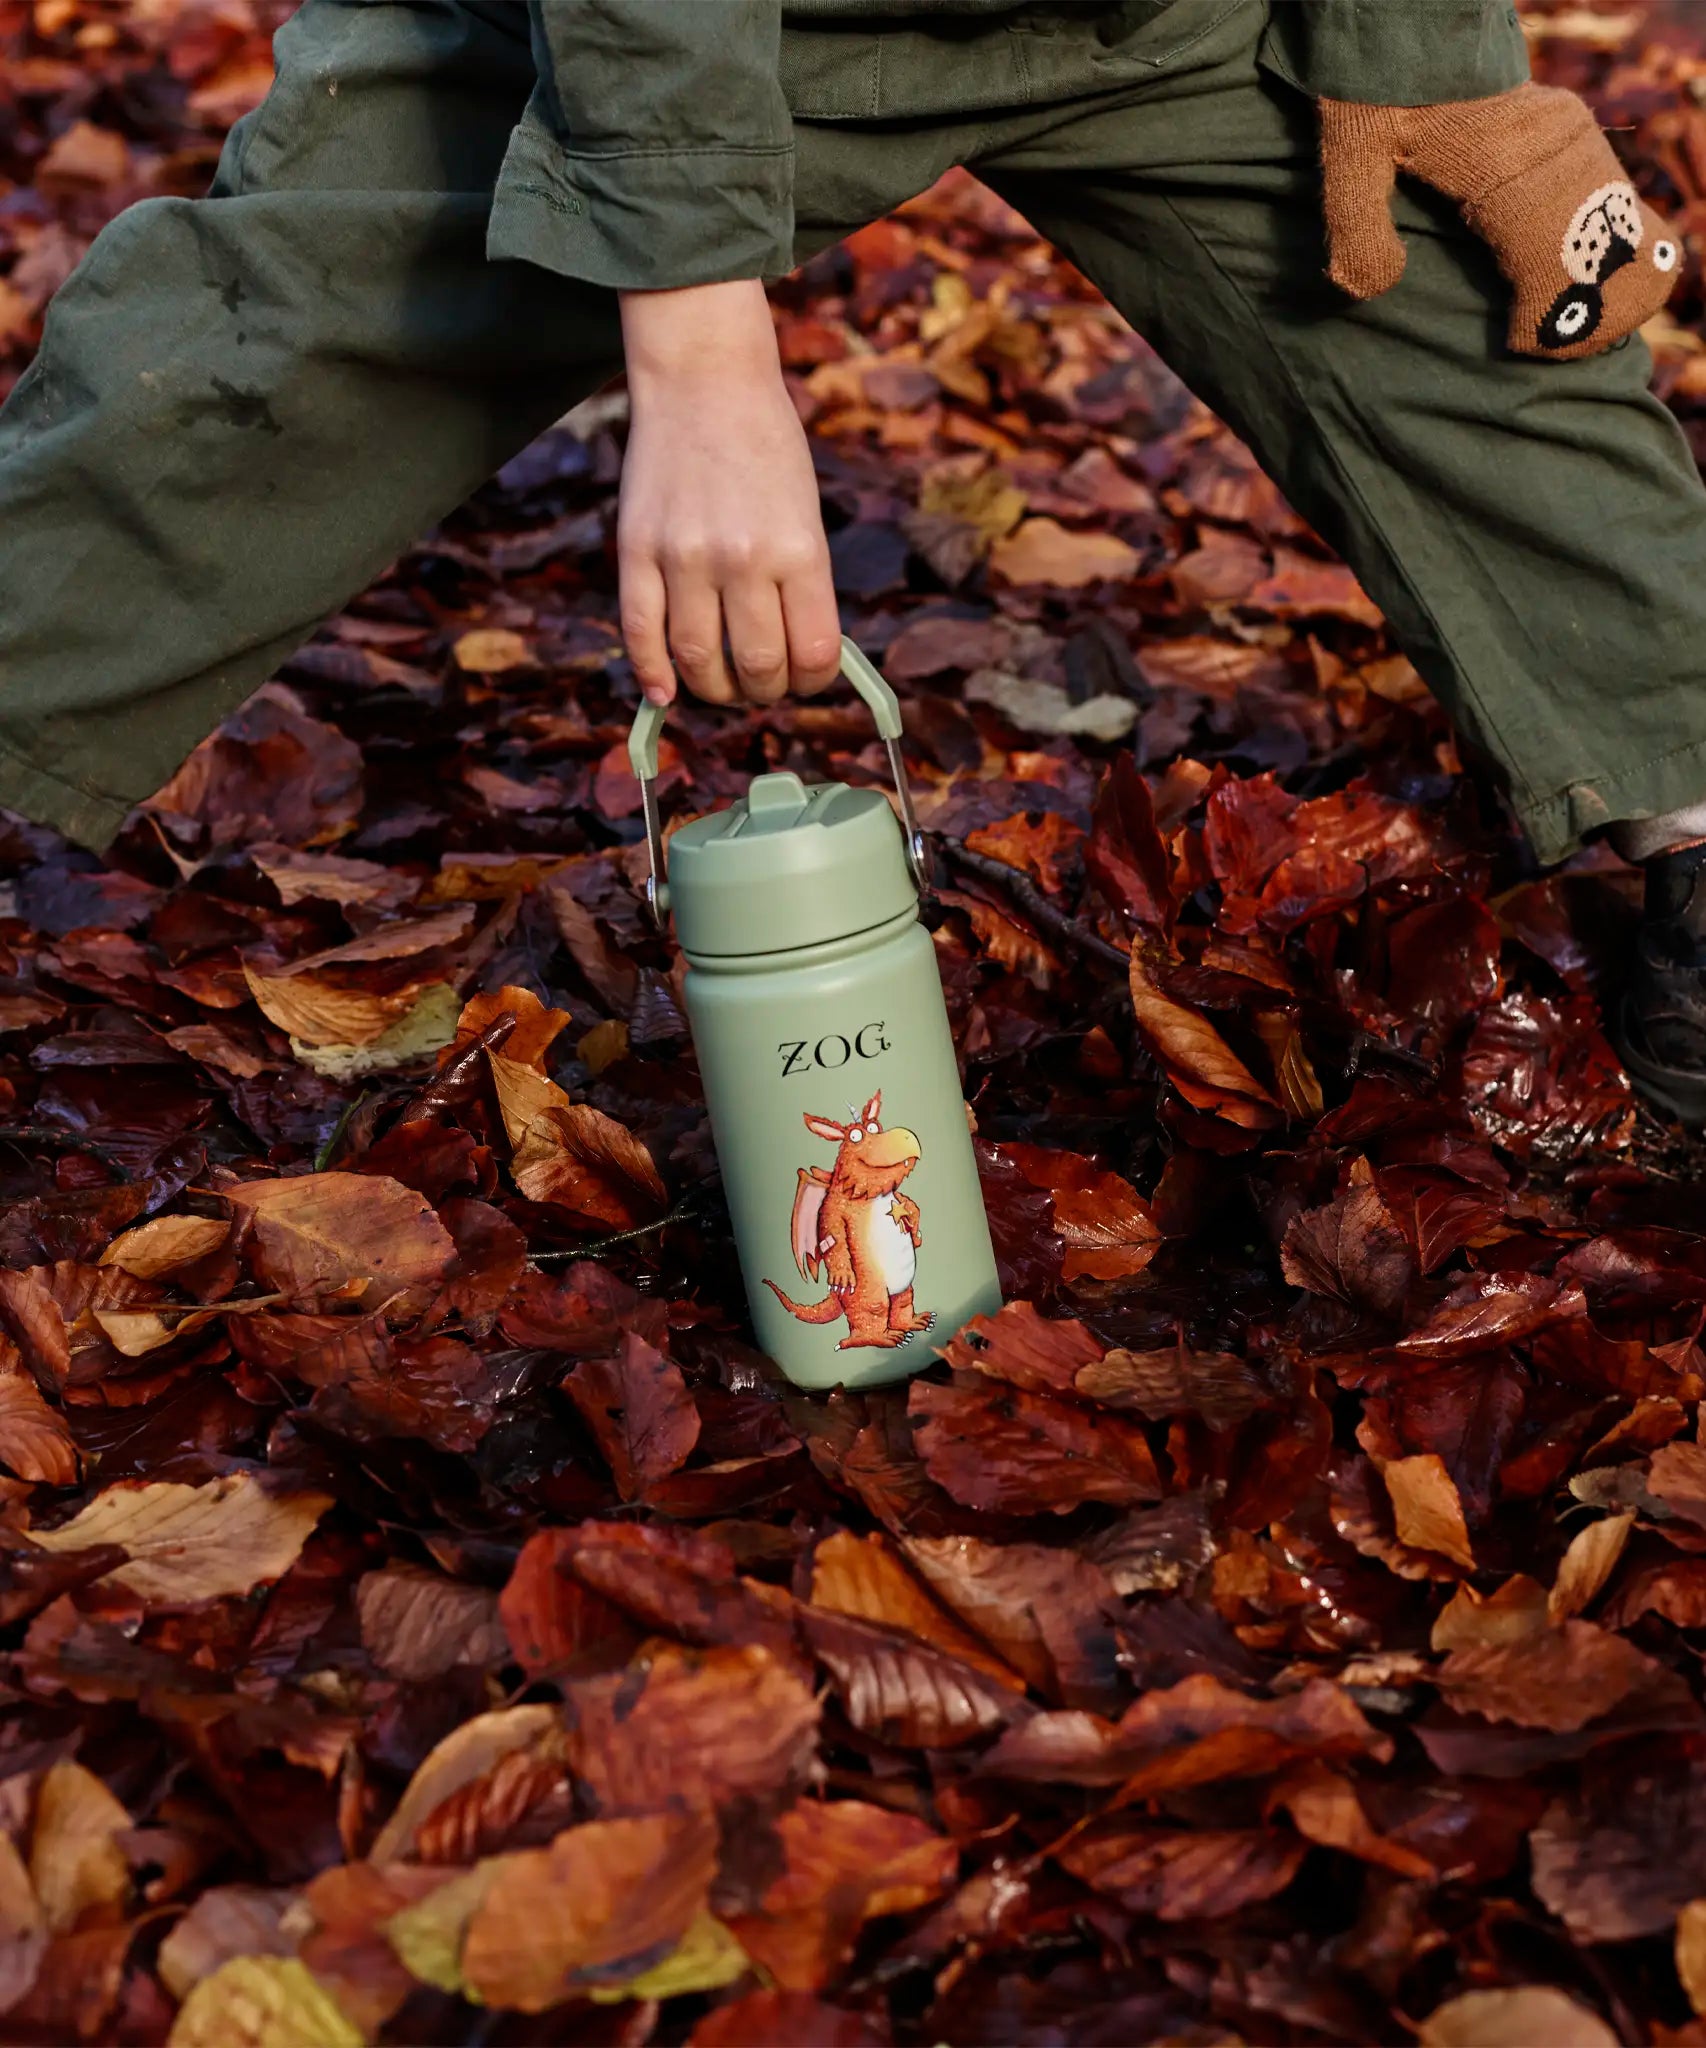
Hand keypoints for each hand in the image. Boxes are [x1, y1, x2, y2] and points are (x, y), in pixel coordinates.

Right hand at [618, 280, 841, 707]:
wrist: (704, 377)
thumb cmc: (765, 446)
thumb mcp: (804, 513)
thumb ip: (799, 585)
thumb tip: (793, 658)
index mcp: (799, 550)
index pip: (813, 653)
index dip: (813, 681)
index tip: (806, 677)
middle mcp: (742, 558)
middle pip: (757, 667)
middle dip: (765, 690)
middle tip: (762, 684)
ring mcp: (684, 556)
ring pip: (698, 661)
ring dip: (714, 689)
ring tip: (722, 683)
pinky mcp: (636, 549)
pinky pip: (641, 632)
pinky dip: (653, 674)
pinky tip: (666, 694)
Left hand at [1321, 84, 1680, 359]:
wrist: (1406, 22)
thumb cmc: (1375, 88)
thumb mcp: (1352, 154)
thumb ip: (1357, 227)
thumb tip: (1372, 293)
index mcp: (1508, 163)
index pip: (1557, 262)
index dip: (1549, 318)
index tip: (1516, 342)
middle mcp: (1557, 148)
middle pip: (1613, 250)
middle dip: (1592, 313)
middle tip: (1546, 344)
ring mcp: (1572, 139)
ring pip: (1629, 226)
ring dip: (1611, 286)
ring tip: (1566, 325)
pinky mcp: (1572, 136)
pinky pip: (1618, 202)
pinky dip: (1614, 252)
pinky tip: (1581, 284)